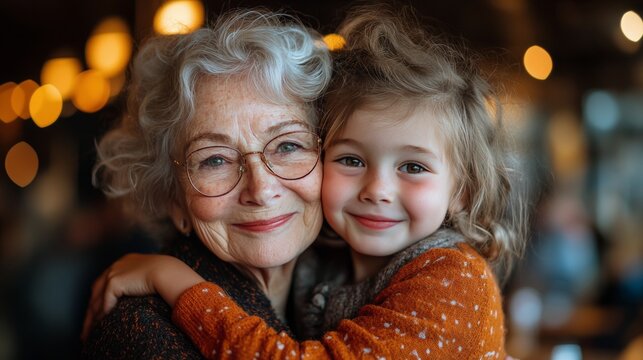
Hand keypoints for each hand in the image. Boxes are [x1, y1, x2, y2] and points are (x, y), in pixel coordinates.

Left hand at [80, 253, 202, 339]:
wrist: (169, 273)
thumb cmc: (168, 276)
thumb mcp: (153, 277)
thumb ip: (144, 283)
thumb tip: (146, 295)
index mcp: (126, 262)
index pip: (106, 281)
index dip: (101, 297)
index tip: (99, 311)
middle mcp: (117, 265)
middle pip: (96, 290)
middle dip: (91, 310)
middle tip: (88, 326)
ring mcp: (114, 272)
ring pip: (97, 299)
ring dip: (92, 317)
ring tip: (91, 332)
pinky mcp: (115, 281)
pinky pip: (105, 302)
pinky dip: (103, 314)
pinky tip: (103, 324)